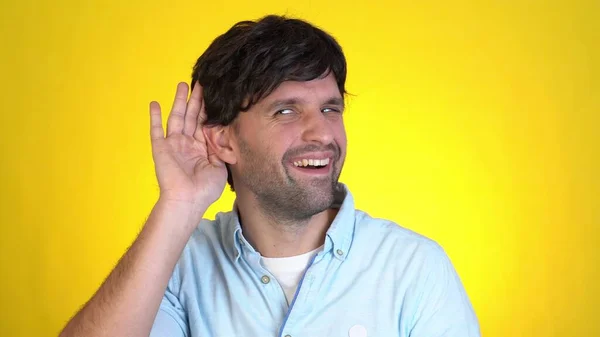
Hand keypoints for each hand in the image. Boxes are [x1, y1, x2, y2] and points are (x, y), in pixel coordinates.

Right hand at [149, 82, 226, 208]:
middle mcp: (187, 144)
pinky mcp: (161, 148)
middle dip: (196, 99)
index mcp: (201, 148)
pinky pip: (156, 130)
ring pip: (177, 117)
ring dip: (179, 101)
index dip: (208, 109)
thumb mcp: (221, 167)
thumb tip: (226, 134)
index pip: (205, 124)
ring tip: (182, 84)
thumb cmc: (205, 189)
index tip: (213, 94)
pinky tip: (154, 103)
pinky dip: (154, 117)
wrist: (188, 200)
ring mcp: (174, 145)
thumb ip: (221, 149)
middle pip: (192, 116)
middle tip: (201, 82)